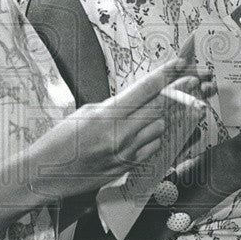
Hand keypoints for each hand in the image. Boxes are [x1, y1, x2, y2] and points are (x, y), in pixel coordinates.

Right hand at [29, 57, 208, 197]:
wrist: (46, 174)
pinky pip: (154, 148)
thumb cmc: (60, 141)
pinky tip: (167, 127)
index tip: (180, 64)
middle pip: (160, 108)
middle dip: (180, 92)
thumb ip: (115, 105)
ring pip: (162, 128)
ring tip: (186, 103)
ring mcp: (127, 154)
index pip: (144, 90)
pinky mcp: (129, 168)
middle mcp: (120, 136)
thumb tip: (139, 97)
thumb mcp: (86, 113)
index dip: (166, 75)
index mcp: (107, 116)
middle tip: (194, 80)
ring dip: (172, 115)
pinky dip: (161, 135)